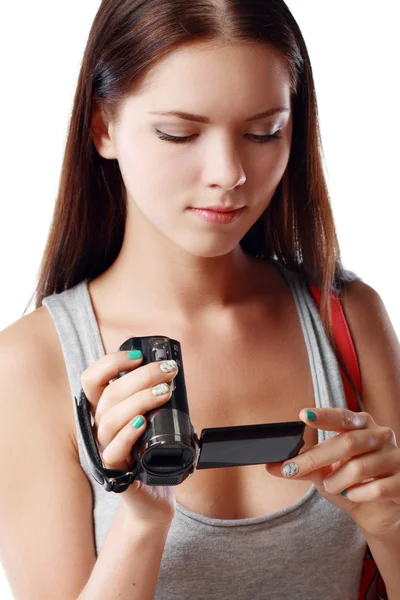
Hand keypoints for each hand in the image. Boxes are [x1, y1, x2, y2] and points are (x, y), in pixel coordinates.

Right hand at [81, 351, 179, 528]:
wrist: (156, 493)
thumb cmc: (155, 451)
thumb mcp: (155, 416)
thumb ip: (154, 396)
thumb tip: (170, 370)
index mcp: (105, 409)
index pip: (93, 379)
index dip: (111, 363)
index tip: (139, 356)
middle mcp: (99, 426)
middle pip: (109, 393)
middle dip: (141, 376)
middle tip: (168, 371)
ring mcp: (104, 448)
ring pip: (110, 418)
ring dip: (139, 399)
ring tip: (164, 392)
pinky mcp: (114, 471)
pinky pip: (112, 451)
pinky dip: (127, 434)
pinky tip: (143, 423)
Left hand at [265, 407, 399, 539]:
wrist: (377, 511)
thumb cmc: (349, 483)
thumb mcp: (324, 472)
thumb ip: (302, 467)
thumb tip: (272, 467)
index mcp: (361, 424)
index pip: (341, 416)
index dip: (323, 416)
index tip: (302, 415)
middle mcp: (381, 435)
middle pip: (346, 442)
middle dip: (316, 458)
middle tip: (294, 470)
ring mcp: (396, 457)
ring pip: (360, 467)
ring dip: (338, 480)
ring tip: (333, 486)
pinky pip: (378, 487)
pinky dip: (359, 494)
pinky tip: (353, 495)